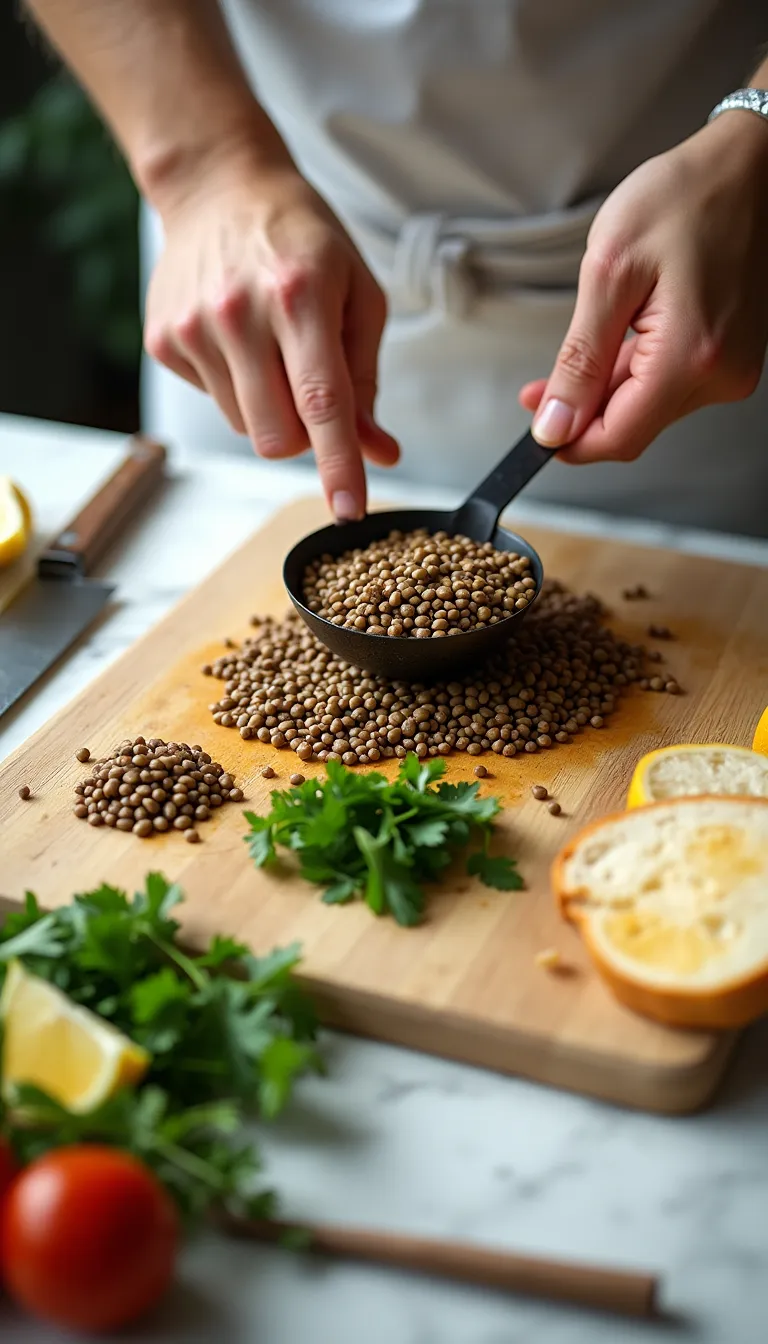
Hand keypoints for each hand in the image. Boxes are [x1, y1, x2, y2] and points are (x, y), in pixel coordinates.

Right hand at [144, 151, 398, 518]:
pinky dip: (235, 385)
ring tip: (272, 349)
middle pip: (276, 436)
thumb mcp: (357, 294)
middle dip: (303, 437)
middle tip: (312, 390)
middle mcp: (240, 313)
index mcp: (300, 295)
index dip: (338, 464)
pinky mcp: (164, 340)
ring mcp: (194, 328)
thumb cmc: (301, 239)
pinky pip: (214, 401)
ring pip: (246, 427)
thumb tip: (377, 451)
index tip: (348, 510)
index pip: (322, 402)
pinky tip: (237, 337)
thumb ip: (365, 379)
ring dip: (270, 409)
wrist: (220, 187)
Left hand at [520, 113, 767, 463]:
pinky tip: (615, 345)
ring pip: (647, 408)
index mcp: (691, 358)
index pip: (618, 438)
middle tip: (537, 390)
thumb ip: (580, 359)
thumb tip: (556, 423)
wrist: (744, 167)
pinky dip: (633, 373)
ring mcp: (731, 367)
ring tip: (579, 352)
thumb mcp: (609, 273)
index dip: (569, 442)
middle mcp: (721, 374)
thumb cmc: (685, 198)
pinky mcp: (730, 356)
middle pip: (632, 426)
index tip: (538, 428)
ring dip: (605, 392)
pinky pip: (669, 384)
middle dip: (580, 413)